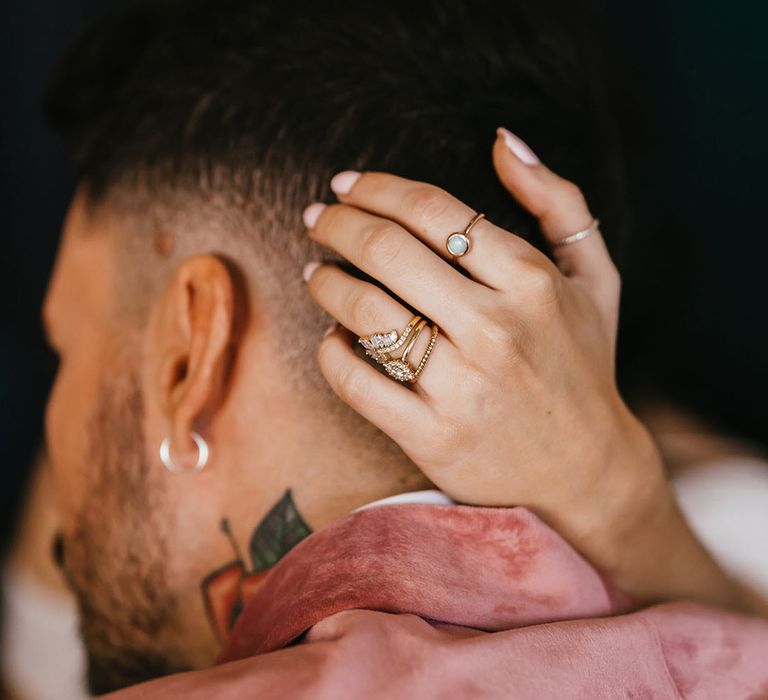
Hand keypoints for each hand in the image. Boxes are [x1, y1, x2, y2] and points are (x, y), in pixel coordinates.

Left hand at [301, 128, 755, 612]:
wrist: (584, 474)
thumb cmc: (583, 366)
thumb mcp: (595, 278)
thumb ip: (558, 201)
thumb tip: (503, 139)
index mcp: (532, 282)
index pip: (434, 211)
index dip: (378, 187)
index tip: (345, 183)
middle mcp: (495, 329)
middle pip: (388, 250)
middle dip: (336, 222)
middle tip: (315, 217)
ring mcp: (461, 386)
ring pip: (364, 310)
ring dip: (324, 279)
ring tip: (315, 270)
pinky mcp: (431, 436)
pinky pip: (354, 380)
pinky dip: (330, 351)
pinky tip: (332, 335)